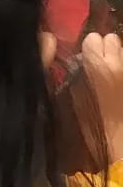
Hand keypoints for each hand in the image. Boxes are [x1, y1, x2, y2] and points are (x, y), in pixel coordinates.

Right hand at [81, 32, 122, 161]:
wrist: (121, 147)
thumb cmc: (92, 126)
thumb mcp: (70, 99)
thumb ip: (70, 75)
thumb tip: (74, 63)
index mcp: (95, 65)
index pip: (92, 39)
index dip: (87, 49)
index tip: (83, 61)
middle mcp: (117, 63)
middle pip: (112, 39)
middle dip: (105, 49)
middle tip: (98, 67)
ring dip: (118, 60)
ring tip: (112, 78)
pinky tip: (119, 87)